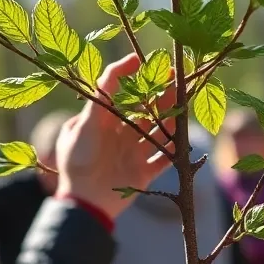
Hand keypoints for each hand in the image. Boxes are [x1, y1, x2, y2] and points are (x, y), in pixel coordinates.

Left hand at [55, 54, 174, 220]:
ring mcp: (133, 153)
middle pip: (144, 109)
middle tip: (177, 76)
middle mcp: (119, 134)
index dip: (125, 73)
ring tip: (186, 101)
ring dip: (172, 116)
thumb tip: (111, 74)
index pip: (115, 91)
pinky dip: (176, 150)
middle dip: (160, 93)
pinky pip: (164, 159)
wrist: (83, 203)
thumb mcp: (81, 127)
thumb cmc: (77, 163)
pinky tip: (187, 137)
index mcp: (102, 121)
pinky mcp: (143, 173)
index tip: (140, 60)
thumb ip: (98, 101)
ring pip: (158, 131)